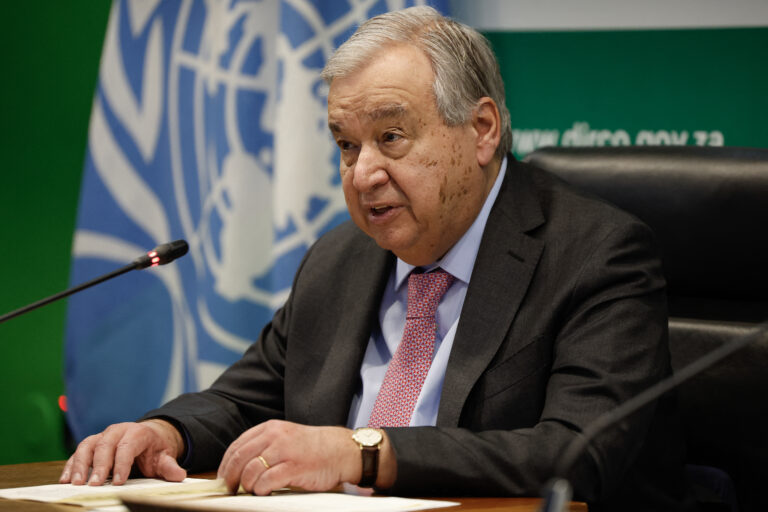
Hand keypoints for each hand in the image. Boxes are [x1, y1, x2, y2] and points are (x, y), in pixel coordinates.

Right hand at [59, 419, 186, 485]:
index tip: (119, 481)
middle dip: (98, 465)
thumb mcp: (165, 456)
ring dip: (79, 464)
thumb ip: (169, 466)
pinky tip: (65, 479)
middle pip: (105, 445)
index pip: (127, 446)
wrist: (148, 436)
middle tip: (94, 484)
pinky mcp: (92, 444)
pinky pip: (78, 452)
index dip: (122, 463)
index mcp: (137, 432)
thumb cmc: (154, 448)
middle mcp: (117, 431)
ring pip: (87, 446)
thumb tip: (179, 475)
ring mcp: (102, 436)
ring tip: (75, 483)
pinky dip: (70, 465)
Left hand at [217, 420, 393, 494]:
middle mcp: (275, 437)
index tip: (222, 479)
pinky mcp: (294, 467)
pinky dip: (261, 489)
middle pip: (239, 459)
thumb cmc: (312, 448)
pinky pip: (267, 481)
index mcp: (270, 428)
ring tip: (252, 491)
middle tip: (230, 490)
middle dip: (230, 478)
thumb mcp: (285, 438)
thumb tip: (237, 467)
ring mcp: (285, 451)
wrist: (340, 451)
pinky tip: (265, 491)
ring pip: (250, 471)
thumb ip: (264, 446)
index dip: (225, 465)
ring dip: (247, 485)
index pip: (237, 446)